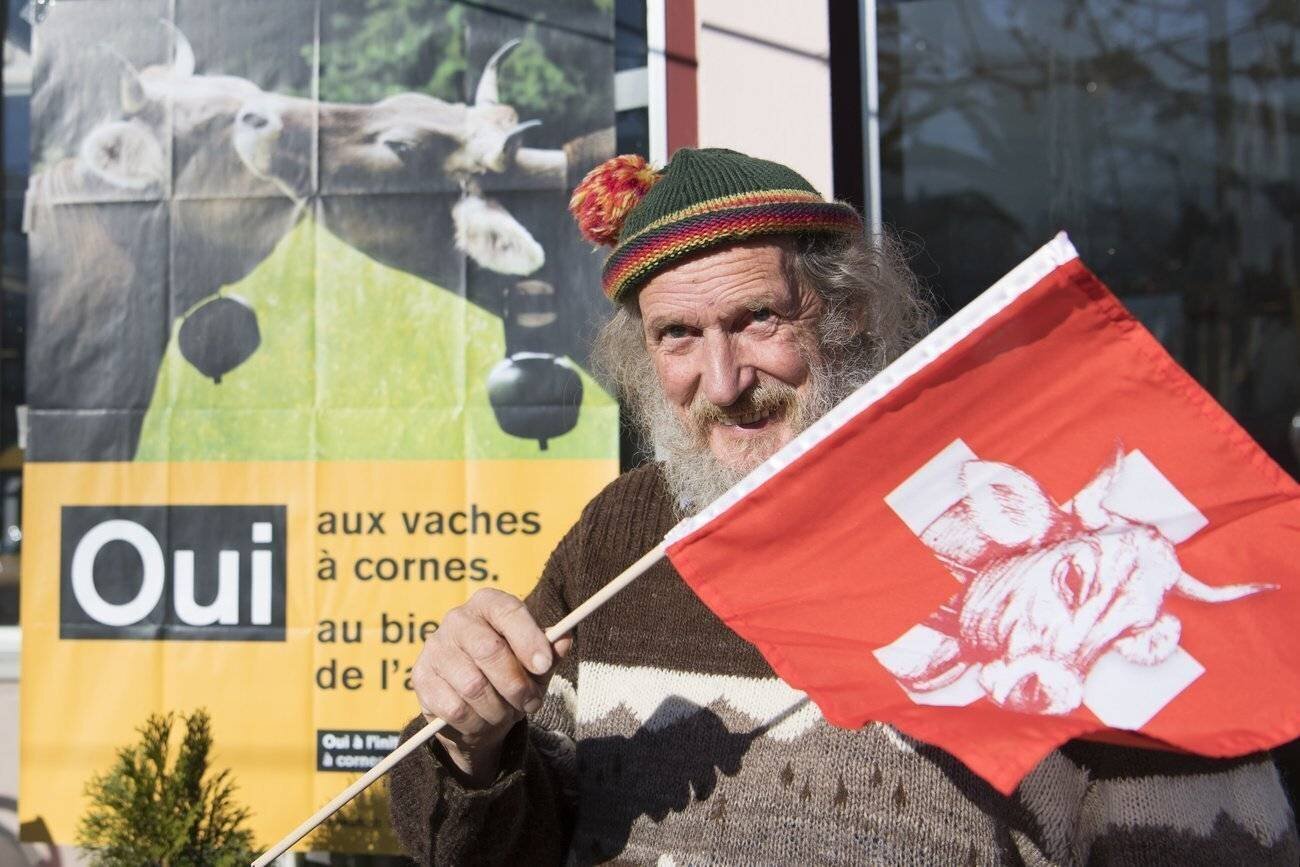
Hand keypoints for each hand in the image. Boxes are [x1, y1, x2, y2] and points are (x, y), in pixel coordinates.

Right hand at [411, 588, 571, 785]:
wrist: (474, 712)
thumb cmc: (510, 677)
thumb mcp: (535, 665)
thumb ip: (550, 653)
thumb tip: (564, 640)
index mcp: (488, 604)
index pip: (508, 611)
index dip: (528, 638)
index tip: (543, 665)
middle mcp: (457, 619)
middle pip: (489, 650)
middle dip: (516, 684)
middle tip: (531, 702)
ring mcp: (435, 648)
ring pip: (472, 685)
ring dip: (497, 708)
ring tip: (505, 712)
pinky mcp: (421, 678)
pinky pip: (454, 708)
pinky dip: (476, 722)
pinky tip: (481, 720)